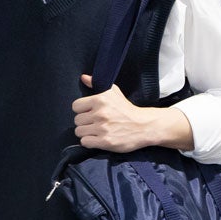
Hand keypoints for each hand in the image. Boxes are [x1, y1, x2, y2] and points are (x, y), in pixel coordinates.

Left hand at [73, 75, 189, 151]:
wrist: (145, 126)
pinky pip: (85, 142)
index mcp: (101, 100)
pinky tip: (99, 138)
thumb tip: (83, 77)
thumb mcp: (114, 93)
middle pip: (77, 120)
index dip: (83, 110)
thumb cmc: (128, 110)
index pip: (76, 106)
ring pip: (79, 132)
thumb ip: (96, 84)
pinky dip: (90, 142)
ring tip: (98, 130)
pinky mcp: (105, 141)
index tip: (91, 112)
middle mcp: (100, 114)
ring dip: (87, 132)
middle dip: (86, 122)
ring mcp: (103, 128)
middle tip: (97, 122)